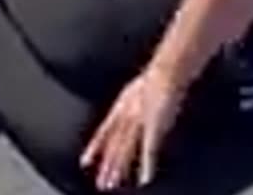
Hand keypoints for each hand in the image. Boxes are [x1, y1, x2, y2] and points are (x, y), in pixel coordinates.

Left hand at [81, 66, 185, 190]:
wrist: (167, 69)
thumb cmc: (161, 72)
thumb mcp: (144, 83)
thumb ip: (140, 94)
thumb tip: (143, 99)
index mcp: (123, 106)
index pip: (104, 131)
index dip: (95, 148)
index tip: (84, 161)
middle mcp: (126, 116)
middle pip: (114, 145)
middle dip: (107, 165)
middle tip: (101, 184)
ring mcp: (139, 123)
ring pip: (125, 150)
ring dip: (118, 169)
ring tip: (110, 186)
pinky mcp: (154, 127)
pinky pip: (149, 151)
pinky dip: (147, 167)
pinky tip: (144, 181)